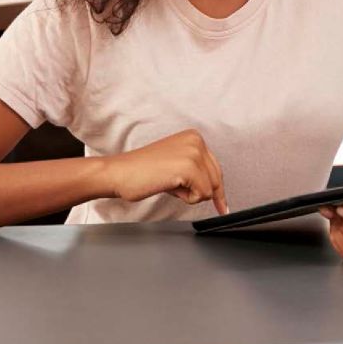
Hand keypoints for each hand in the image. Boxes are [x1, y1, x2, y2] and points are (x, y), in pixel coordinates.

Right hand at [104, 129, 227, 213]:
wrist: (120, 173)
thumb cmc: (142, 171)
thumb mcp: (176, 163)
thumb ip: (195, 168)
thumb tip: (215, 190)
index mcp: (194, 137)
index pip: (215, 168)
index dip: (216, 189)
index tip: (222, 206)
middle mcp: (196, 141)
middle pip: (217, 179)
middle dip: (199, 192)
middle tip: (175, 187)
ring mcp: (194, 152)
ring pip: (211, 189)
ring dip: (190, 195)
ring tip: (169, 184)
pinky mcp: (189, 167)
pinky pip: (202, 195)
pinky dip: (187, 199)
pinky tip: (170, 187)